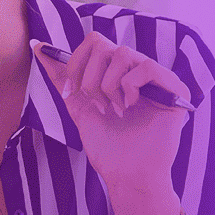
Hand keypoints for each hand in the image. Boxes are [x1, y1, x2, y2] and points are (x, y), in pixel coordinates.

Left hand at [32, 34, 190, 199]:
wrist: (126, 174)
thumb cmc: (107, 145)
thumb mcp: (78, 105)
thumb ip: (61, 76)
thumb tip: (39, 47)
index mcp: (118, 72)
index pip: (94, 41)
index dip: (77, 63)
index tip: (74, 92)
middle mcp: (137, 70)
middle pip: (103, 44)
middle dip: (89, 78)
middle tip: (98, 105)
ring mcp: (157, 78)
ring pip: (122, 53)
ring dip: (108, 85)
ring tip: (116, 109)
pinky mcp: (175, 88)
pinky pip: (146, 66)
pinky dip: (130, 87)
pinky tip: (132, 107)